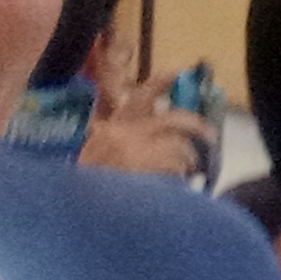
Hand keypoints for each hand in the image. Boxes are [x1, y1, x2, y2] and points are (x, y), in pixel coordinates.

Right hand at [78, 78, 214, 177]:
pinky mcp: (144, 172)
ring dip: (187, 160)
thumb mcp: (95, 155)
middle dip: (197, 125)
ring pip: (179, 146)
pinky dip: (180, 176)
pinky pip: (175, 168)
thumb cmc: (84, 184)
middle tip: (209, 136)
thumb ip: (119, 139)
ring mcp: (135, 152)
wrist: (70, 208)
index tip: (180, 72)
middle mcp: (125, 132)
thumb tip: (156, 134)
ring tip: (184, 172)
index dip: (164, 80)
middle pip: (175, 119)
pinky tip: (174, 187)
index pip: (142, 94)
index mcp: (113, 126)